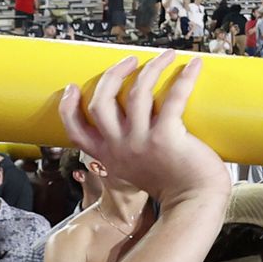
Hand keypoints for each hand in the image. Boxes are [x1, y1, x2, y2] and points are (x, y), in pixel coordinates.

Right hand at [58, 53, 229, 214]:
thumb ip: (124, 152)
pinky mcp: (168, 137)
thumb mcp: (133, 171)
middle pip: (101, 101)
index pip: (75, 130)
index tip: (72, 87)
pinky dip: (185, 78)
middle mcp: (120, 148)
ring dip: (151, 68)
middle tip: (130, 61)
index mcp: (108, 156)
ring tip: (165, 56)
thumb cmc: (171, 185)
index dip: (68, 107)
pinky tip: (194, 65)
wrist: (193, 205)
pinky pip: (173, 98)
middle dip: (113, 75)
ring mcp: (142, 142)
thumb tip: (127, 124)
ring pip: (137, 92)